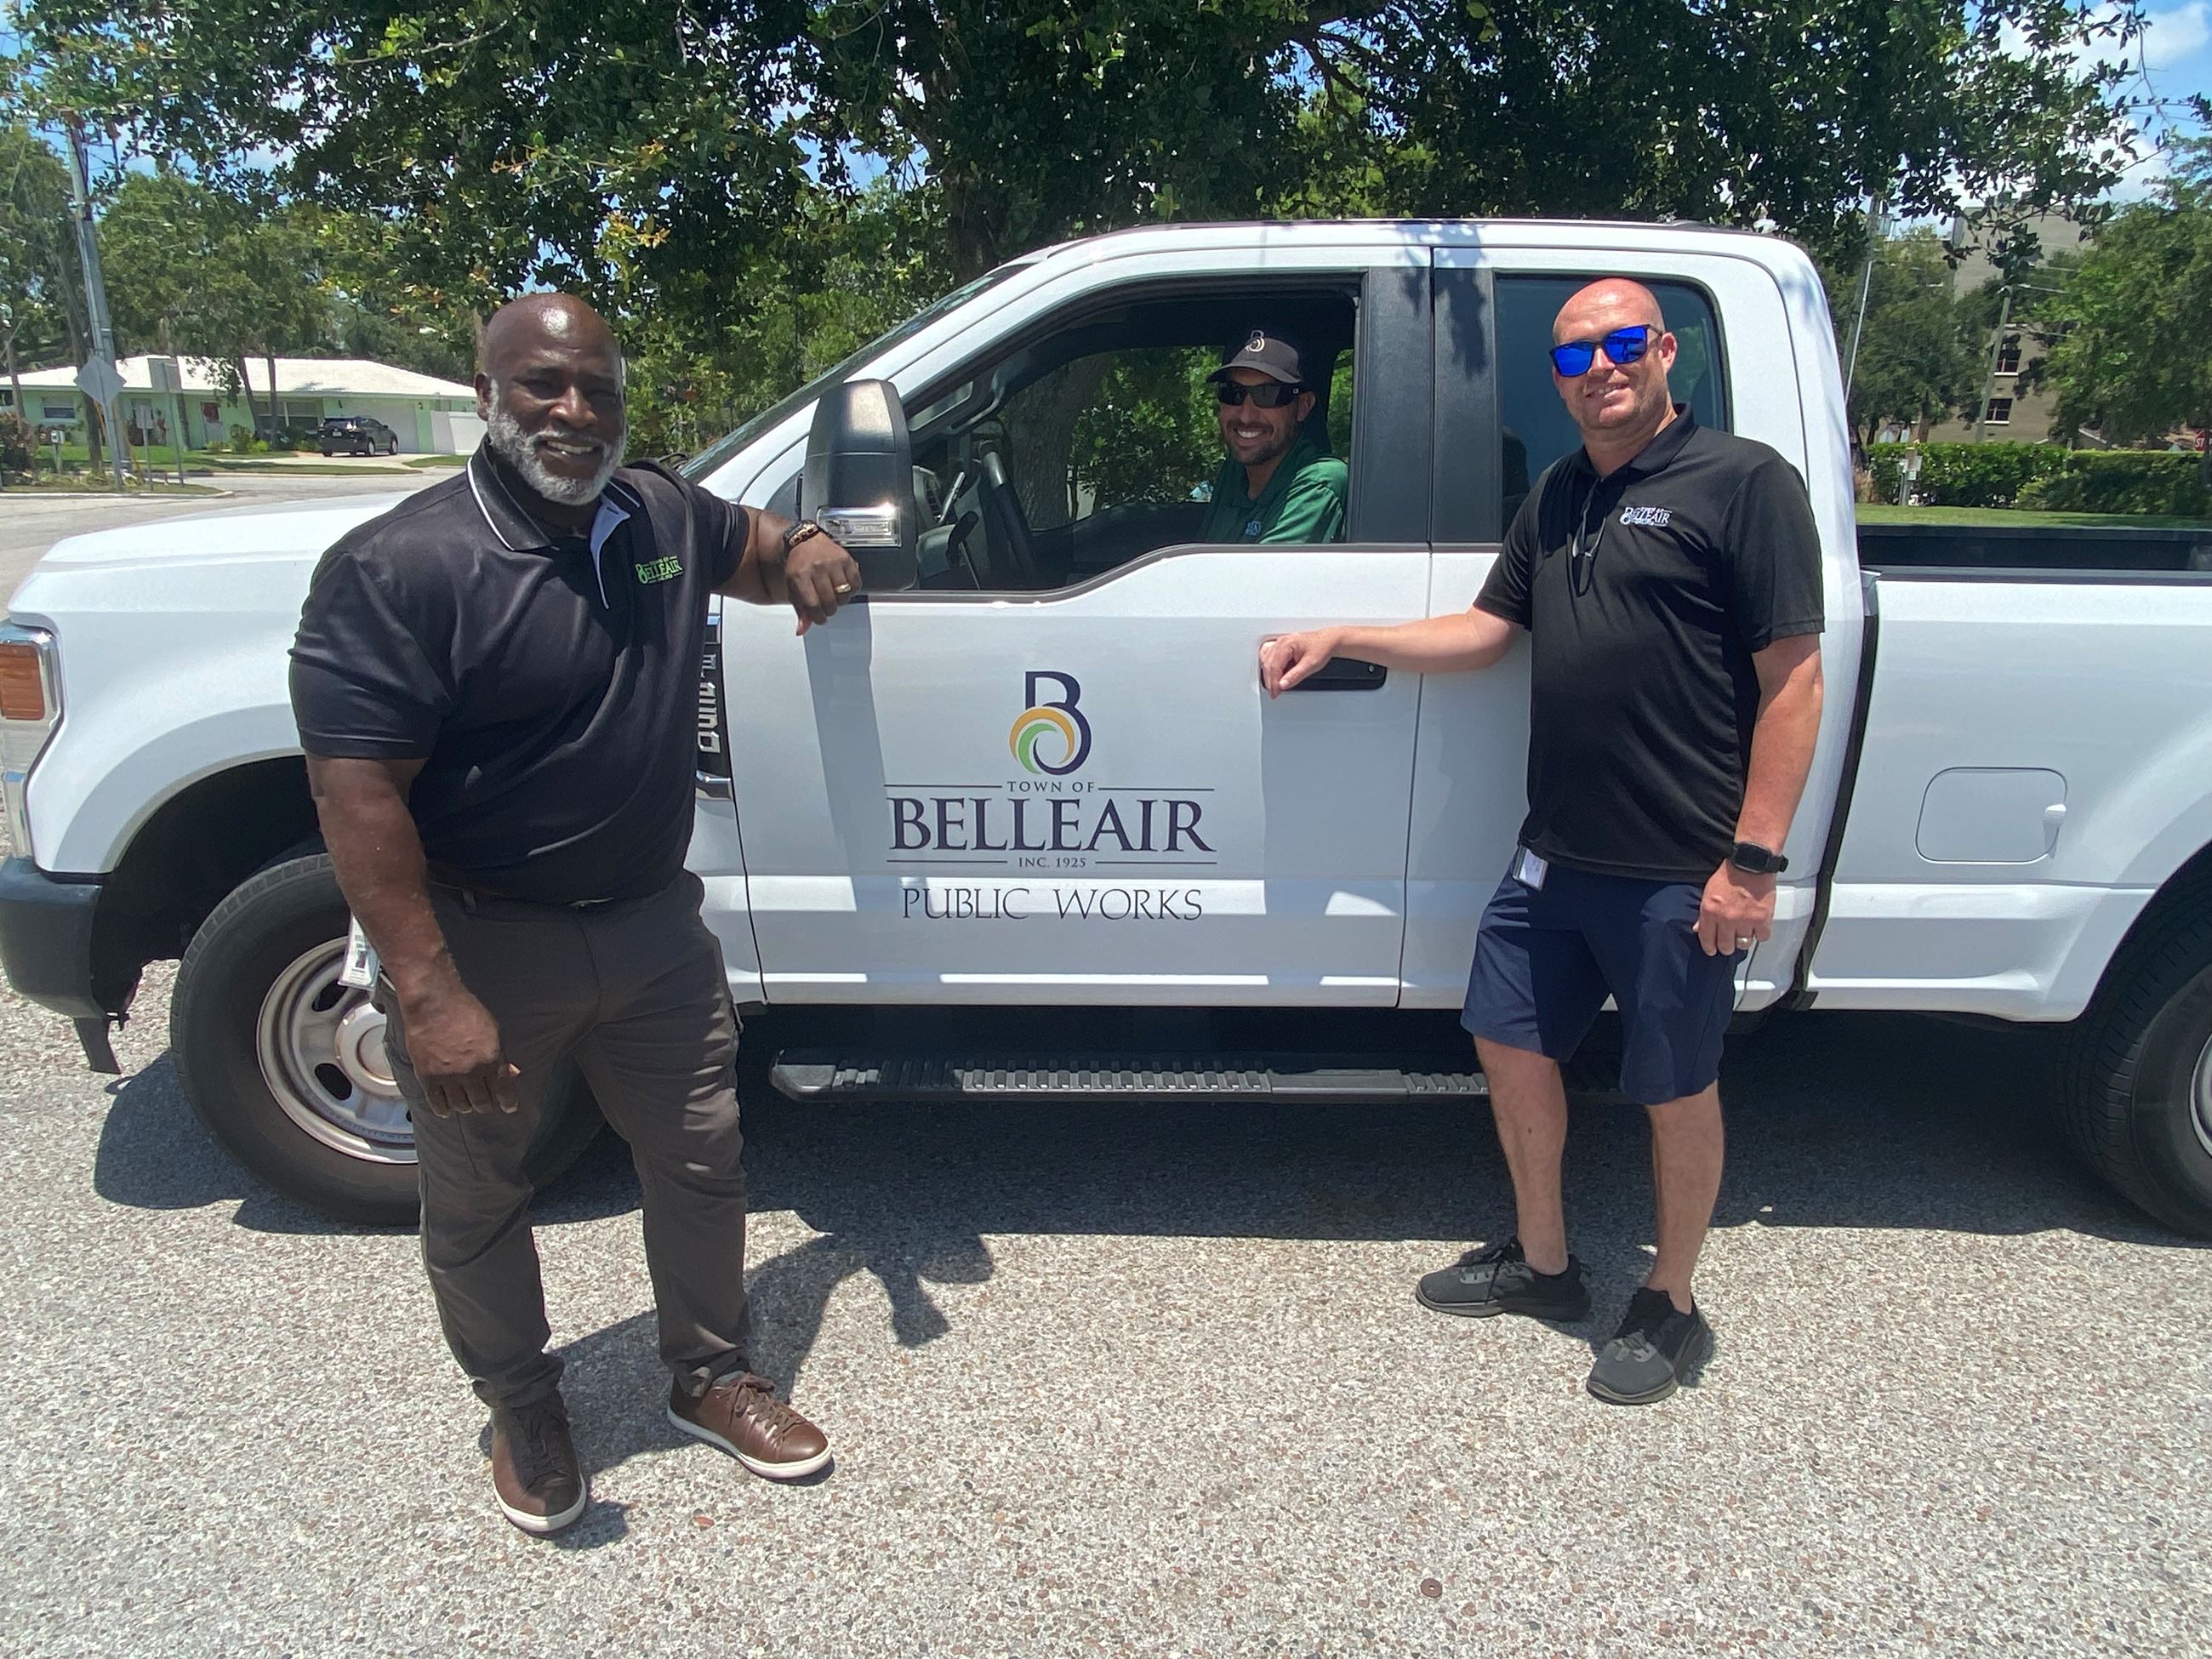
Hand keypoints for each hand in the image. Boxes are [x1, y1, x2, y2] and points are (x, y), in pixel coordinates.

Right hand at [398, 987, 519, 1115]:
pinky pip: (436, 1101)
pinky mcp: (427, 1076)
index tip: (509, 1107)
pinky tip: (446, 1110)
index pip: (503, 1090)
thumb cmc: (465, 1011)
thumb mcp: (492, 1030)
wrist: (433, 1003)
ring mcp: (448, 1076)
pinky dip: (443, 1109)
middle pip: (481, 1102)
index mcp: (490, 1059)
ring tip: (467, 1103)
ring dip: (466, 1106)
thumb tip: (512, 1073)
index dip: (508, 1102)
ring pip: (461, 1105)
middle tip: (485, 1103)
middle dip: (486, 1104)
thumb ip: (501, 1054)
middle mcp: (471, 1072)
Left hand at [785, 529, 862, 633]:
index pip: (813, 606)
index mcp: (800, 576)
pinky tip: (844, 587)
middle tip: (826, 606)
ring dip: (840, 601)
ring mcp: (833, 563)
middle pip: (830, 602)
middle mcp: (817, 568)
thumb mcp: (793, 587)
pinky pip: (855, 584)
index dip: (818, 617)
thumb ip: (800, 609)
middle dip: (829, 610)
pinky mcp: (846, 559)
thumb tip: (802, 630)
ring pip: (844, 595)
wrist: (805, 540)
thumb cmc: (799, 565)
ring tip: (834, 596)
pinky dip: (852, 590)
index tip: (819, 618)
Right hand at [1259, 628, 1343, 696]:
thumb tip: (1282, 685)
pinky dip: (1269, 667)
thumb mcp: (1310, 665)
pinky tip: (1274, 675)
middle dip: (1270, 681)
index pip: (1274, 666)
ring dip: (1268, 674)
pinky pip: (1267, 657)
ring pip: (1265, 660)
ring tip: (1274, 686)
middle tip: (1275, 693)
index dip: (1273, 682)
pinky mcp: (1280, 646)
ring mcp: (1279, 643)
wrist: (1327, 641)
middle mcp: (1280, 642)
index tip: (1276, 692)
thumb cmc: (1321, 649)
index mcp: (1286, 644)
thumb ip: (1295, 676)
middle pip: (1267, 664)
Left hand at [1697, 861, 1775, 957]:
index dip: (1709, 948)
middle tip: (1729, 943)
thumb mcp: (1709, 892)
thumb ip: (1704, 914)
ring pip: (1743, 944)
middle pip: (1726, 946)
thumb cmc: (1730, 875)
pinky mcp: (1762, 919)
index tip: (1712, 951)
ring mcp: (1745, 920)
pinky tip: (1758, 928)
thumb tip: (1699, 928)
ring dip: (1743, 940)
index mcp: (1710, 911)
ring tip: (1744, 932)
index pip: (1707, 939)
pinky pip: (1761, 937)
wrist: (1750, 863)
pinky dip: (1760, 934)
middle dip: (1726, 947)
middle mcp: (1726, 919)